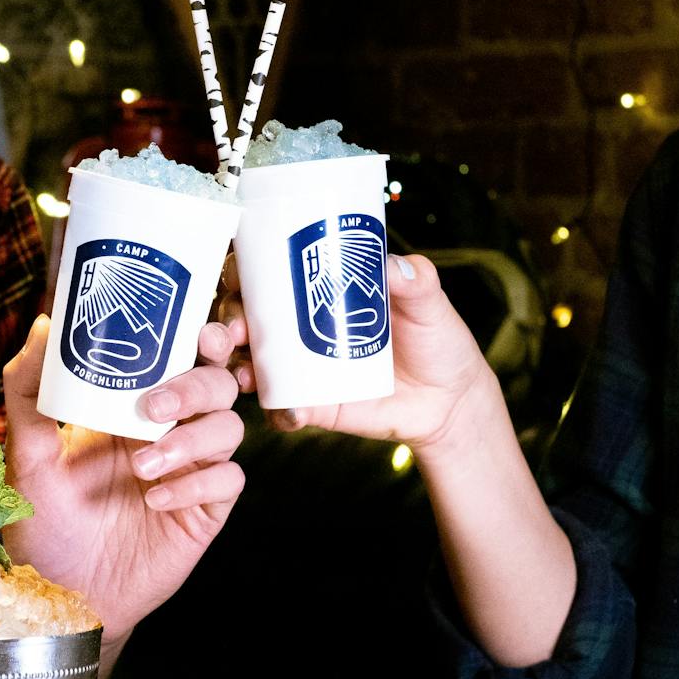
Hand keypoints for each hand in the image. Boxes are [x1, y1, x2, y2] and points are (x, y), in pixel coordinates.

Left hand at [2, 315, 244, 652]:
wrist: (60, 595)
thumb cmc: (42, 523)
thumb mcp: (27, 453)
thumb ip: (30, 390)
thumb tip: (46, 325)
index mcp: (134, 408)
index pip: (183, 357)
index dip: (202, 339)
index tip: (197, 332)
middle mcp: (169, 432)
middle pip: (217, 385)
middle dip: (195, 387)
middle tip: (155, 407)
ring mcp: (190, 470)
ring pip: (230, 429)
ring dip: (193, 439)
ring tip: (144, 466)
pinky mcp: (204, 510)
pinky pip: (227, 482)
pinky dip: (196, 484)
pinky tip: (156, 500)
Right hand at [220, 252, 489, 451]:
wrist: (451, 400)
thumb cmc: (436, 339)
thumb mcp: (429, 304)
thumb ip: (416, 282)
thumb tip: (395, 266)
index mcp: (317, 290)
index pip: (266, 273)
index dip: (240, 270)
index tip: (235, 271)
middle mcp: (298, 327)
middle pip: (245, 316)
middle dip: (227, 321)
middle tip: (236, 329)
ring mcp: (300, 368)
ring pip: (250, 362)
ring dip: (235, 365)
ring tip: (244, 372)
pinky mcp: (313, 406)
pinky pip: (283, 410)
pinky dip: (281, 412)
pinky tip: (291, 413)